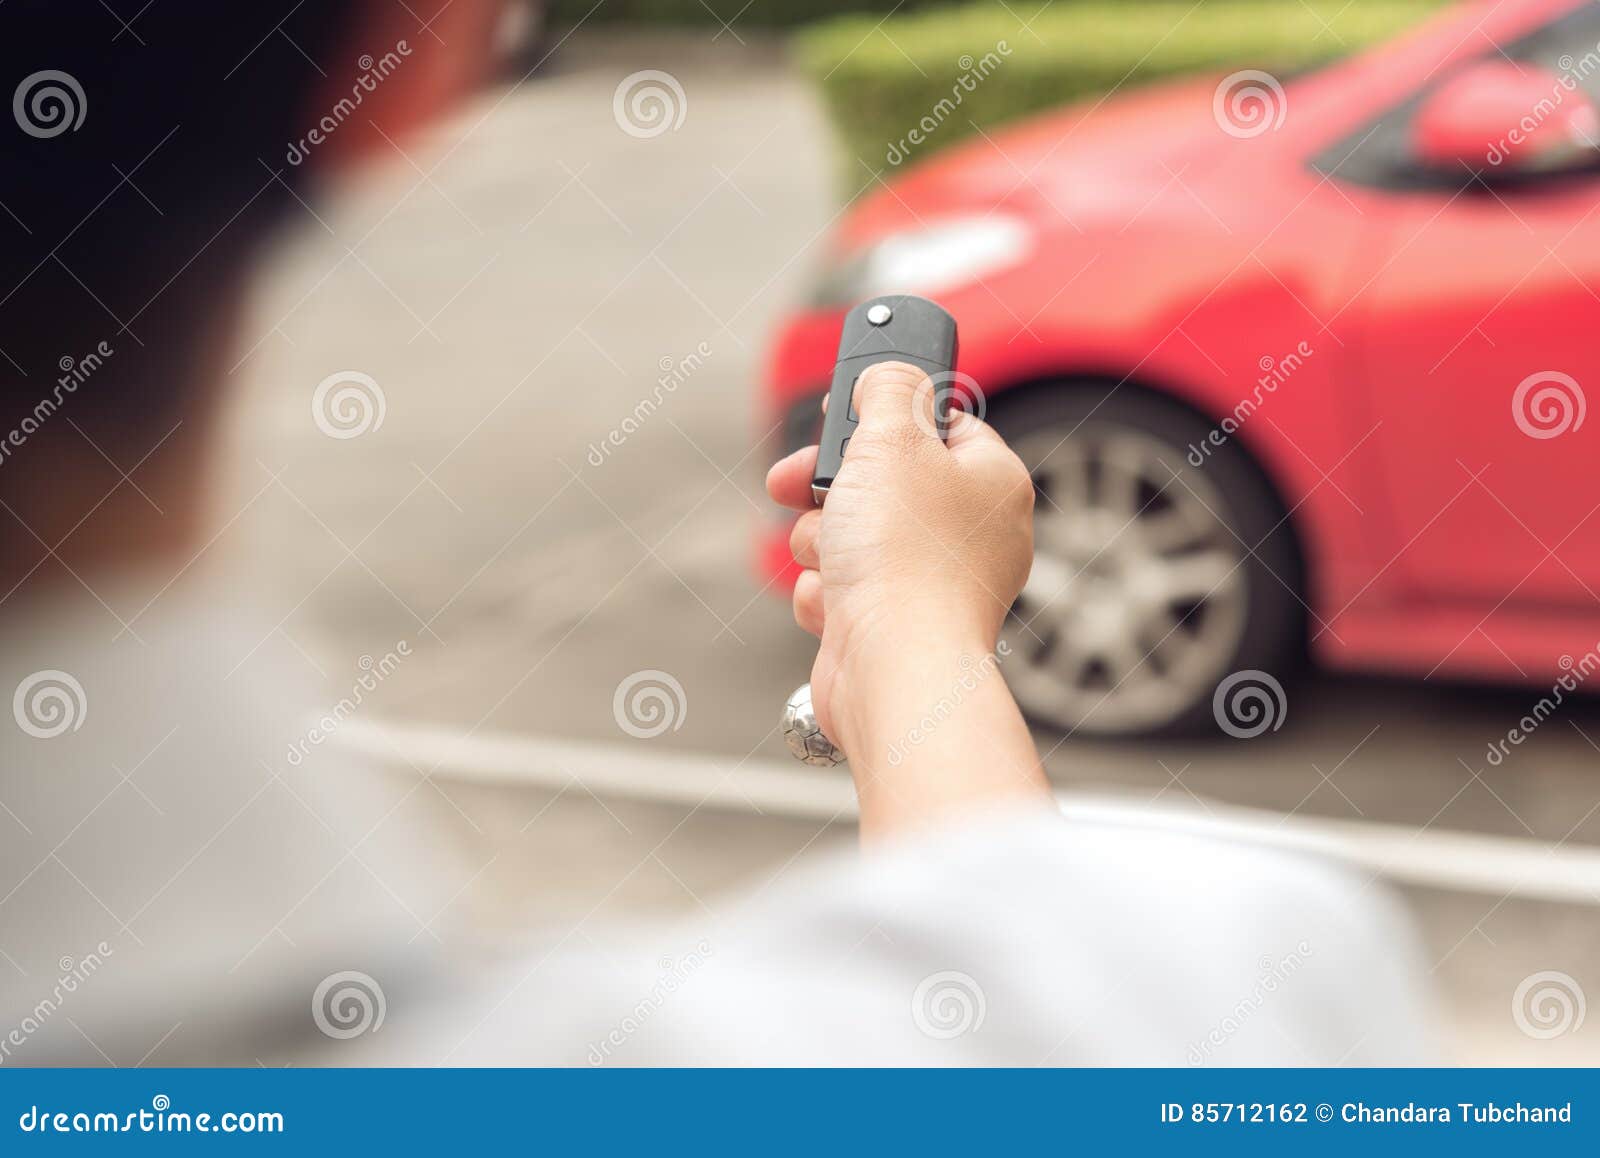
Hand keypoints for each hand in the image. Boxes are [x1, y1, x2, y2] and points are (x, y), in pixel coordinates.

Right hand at [767, 362, 1048, 839]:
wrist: (894, 670)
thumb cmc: (904, 556)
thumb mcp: (890, 438)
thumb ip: (887, 389)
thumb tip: (888, 372)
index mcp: (992, 481)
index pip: (940, 424)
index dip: (881, 416)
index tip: (838, 416)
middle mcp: (974, 534)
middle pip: (885, 482)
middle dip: (830, 488)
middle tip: (795, 482)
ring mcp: (936, 586)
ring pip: (854, 537)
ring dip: (824, 542)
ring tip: (831, 557)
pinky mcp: (898, 628)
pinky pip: (846, 591)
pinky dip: (829, 594)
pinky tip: (835, 605)